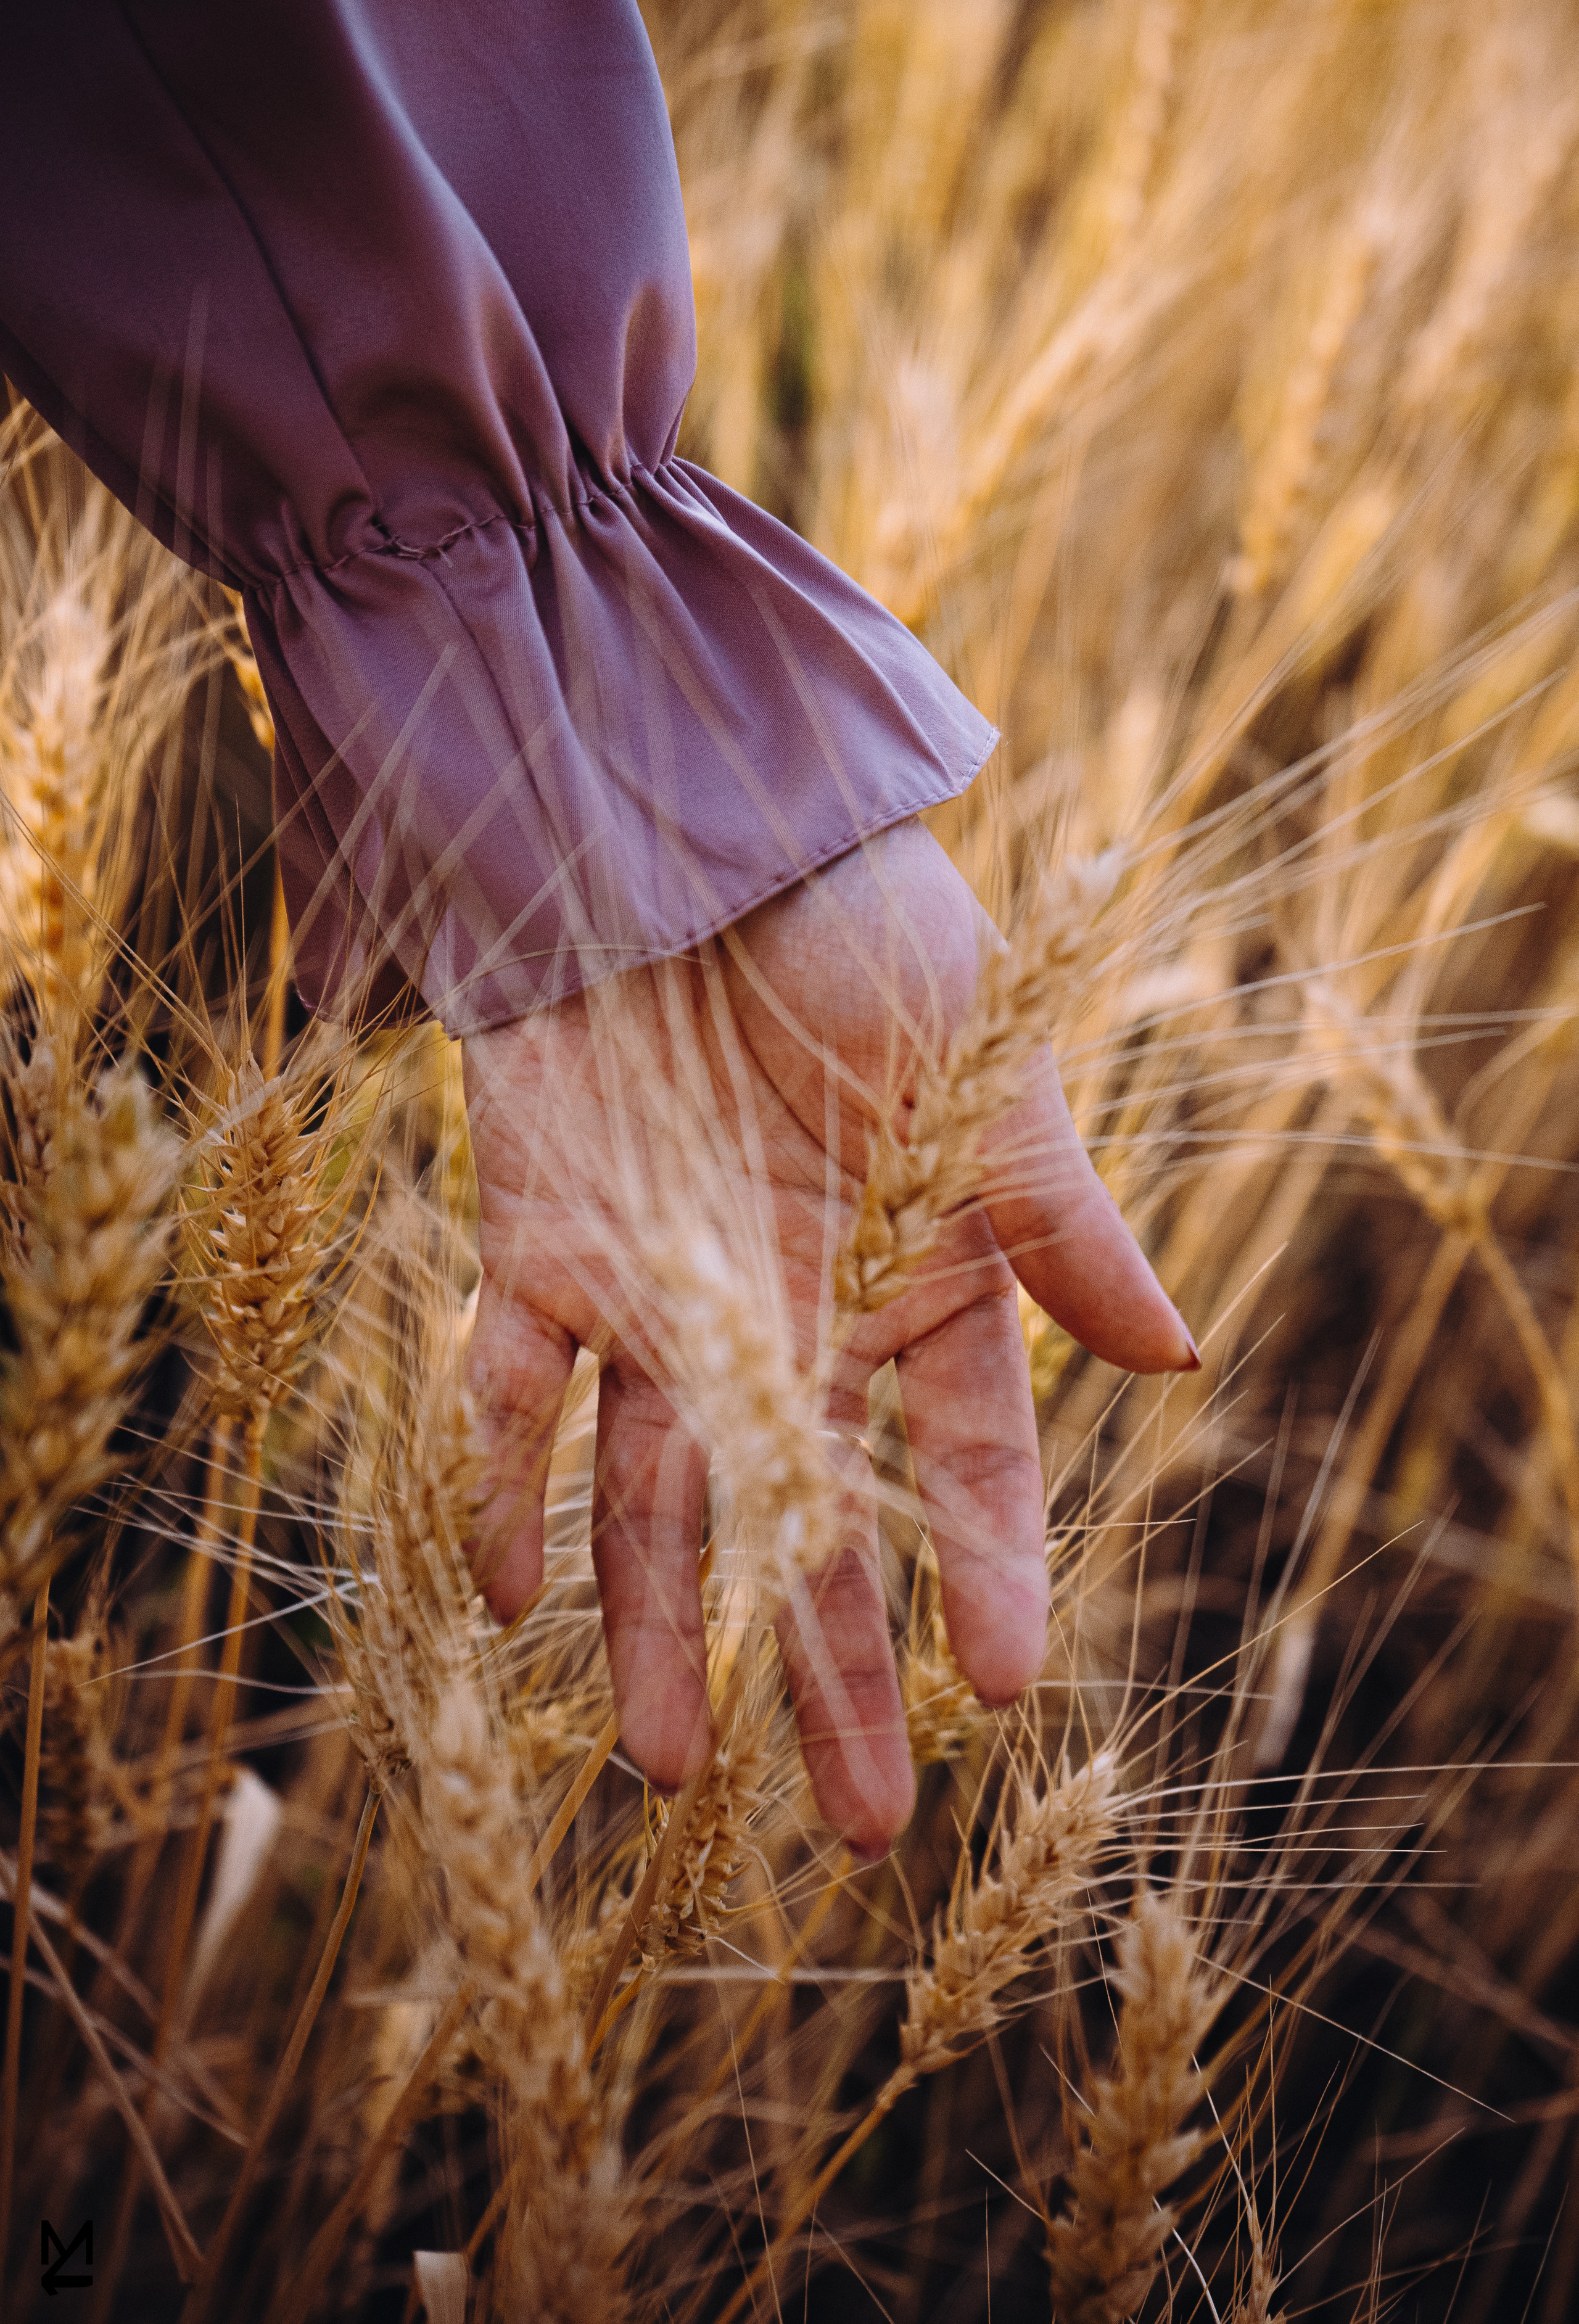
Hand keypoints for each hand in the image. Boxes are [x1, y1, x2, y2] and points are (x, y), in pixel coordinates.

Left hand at [461, 820, 1193, 1851]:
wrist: (690, 816)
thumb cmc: (864, 927)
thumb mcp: (986, 1068)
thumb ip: (1060, 1219)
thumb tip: (1178, 1360)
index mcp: (913, 1276)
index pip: (965, 1460)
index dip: (984, 1572)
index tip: (999, 1689)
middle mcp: (787, 1314)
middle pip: (814, 1523)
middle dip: (833, 1671)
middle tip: (861, 1829)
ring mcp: (659, 1295)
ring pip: (658, 1499)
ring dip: (660, 1629)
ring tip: (670, 1772)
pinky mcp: (541, 1249)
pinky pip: (511, 1395)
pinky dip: (501, 1487)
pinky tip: (501, 1594)